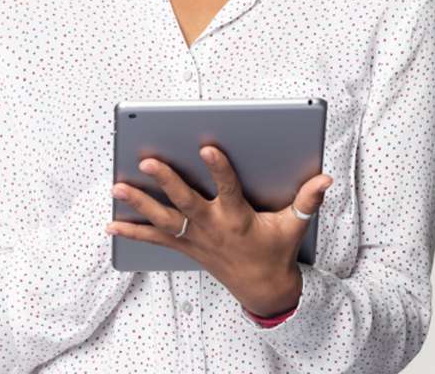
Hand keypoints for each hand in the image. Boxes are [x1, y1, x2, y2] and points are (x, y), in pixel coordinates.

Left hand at [106, 144, 331, 316]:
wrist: (262, 288)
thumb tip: (325, 179)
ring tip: (118, 187)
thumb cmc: (276, 250)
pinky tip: (109, 224)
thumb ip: (307, 200)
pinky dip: (131, 232)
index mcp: (238, 218)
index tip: (208, 146)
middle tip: (149, 161)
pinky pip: (154, 240)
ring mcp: (195, 239)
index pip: (228, 189)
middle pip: (186, 202)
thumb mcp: (294, 226)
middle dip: (167, 182)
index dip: (219, 169)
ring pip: (163, 220)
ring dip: (139, 204)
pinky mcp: (185, 247)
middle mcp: (213, 228)